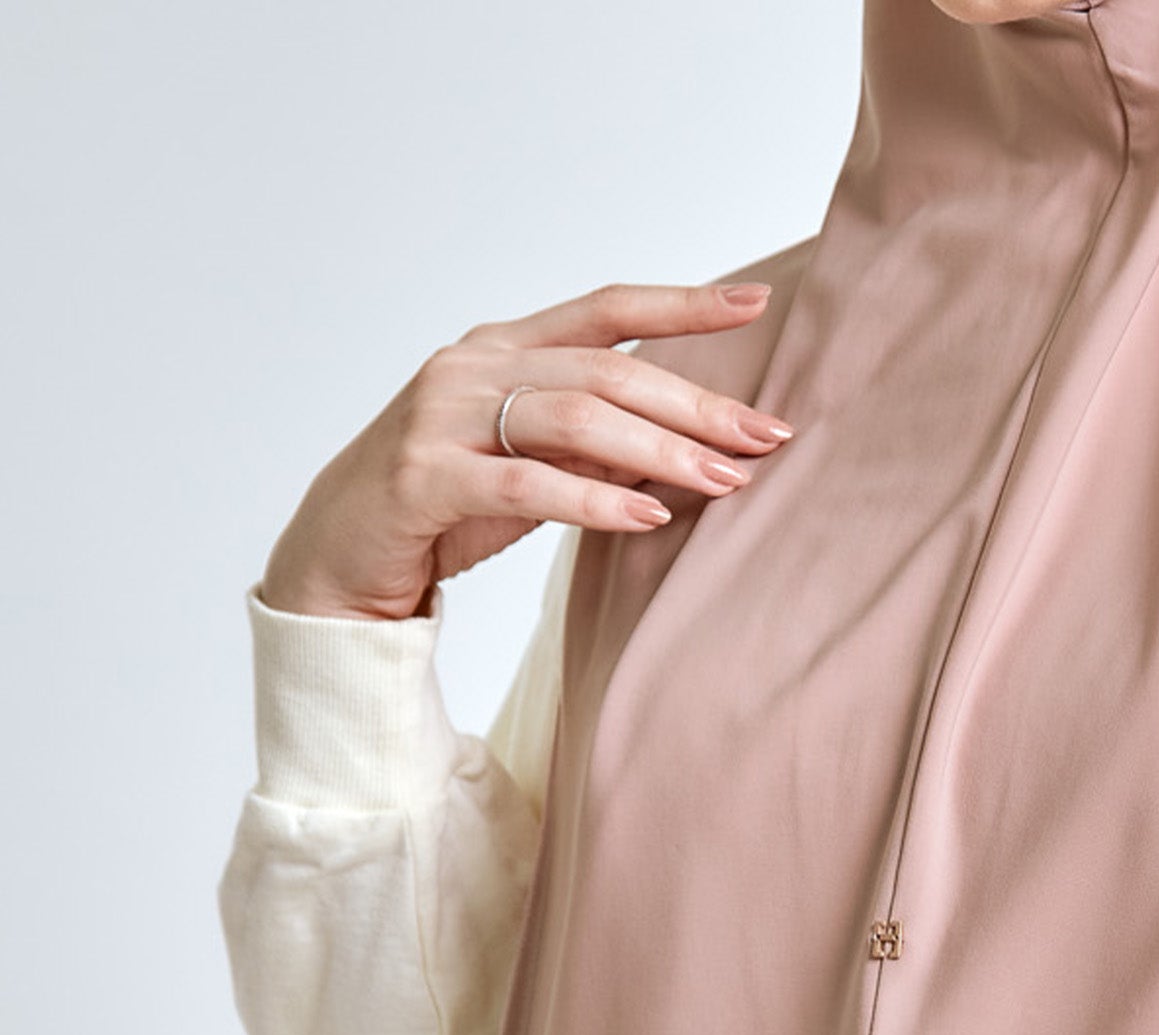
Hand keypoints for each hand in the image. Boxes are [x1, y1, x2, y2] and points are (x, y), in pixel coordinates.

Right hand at [257, 280, 794, 621]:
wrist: (340, 555)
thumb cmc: (446, 506)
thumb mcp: (533, 468)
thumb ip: (597, 448)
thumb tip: (691, 449)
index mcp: (502, 349)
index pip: (606, 311)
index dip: (681, 304)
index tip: (755, 302)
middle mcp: (473, 366)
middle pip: (605, 372)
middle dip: (693, 405)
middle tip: (764, 435)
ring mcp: (442, 416)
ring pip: (571, 418)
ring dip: (658, 452)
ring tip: (724, 481)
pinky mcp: (424, 478)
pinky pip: (524, 484)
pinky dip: (593, 501)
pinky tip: (647, 517)